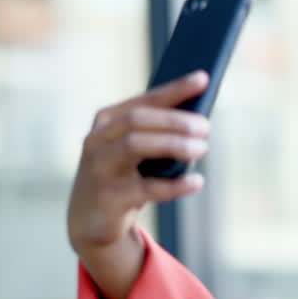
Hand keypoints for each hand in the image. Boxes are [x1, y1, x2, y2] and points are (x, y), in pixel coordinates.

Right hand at [66, 71, 210, 298]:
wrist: (90, 220)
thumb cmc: (124, 176)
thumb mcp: (137, 151)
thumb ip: (159, 133)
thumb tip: (201, 119)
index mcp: (107, 121)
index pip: (145, 100)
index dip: (175, 89)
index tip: (203, 78)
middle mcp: (98, 140)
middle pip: (138, 120)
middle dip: (175, 121)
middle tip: (206, 127)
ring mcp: (100, 168)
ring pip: (135, 145)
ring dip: (174, 144)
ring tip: (203, 149)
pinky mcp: (109, 197)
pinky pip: (146, 188)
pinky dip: (175, 184)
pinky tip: (196, 182)